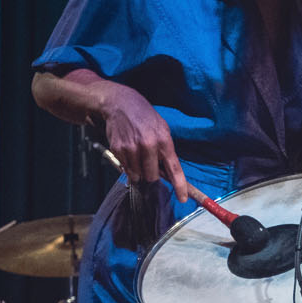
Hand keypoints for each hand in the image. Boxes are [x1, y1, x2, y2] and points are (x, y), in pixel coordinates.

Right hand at [97, 81, 189, 202]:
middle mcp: (148, 145)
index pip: (174, 168)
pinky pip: (125, 169)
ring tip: (137, 153)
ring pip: (137, 175)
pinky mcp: (118, 150)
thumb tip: (168, 174)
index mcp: (164, 140)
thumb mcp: (161, 129)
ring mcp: (131, 148)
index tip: (183, 198)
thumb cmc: (144, 117)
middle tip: (149, 162)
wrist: (120, 104)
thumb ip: (166, 151)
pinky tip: (128, 150)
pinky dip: (128, 165)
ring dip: (138, 170)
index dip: (179, 185)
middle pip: (152, 177)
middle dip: (151, 174)